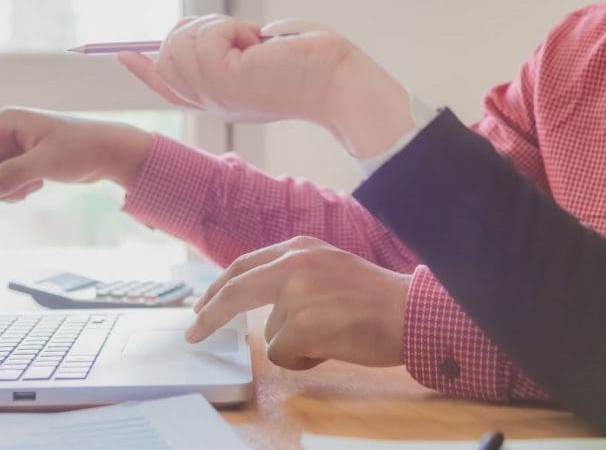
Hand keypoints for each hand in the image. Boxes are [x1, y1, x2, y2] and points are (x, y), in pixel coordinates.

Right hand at [0, 108, 153, 199]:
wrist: (107, 153)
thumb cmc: (82, 147)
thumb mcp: (48, 162)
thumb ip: (13, 176)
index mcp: (3, 122)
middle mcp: (0, 134)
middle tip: (22, 183)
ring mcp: (6, 150)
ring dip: (3, 190)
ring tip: (34, 183)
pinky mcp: (14, 164)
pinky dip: (12, 192)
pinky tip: (36, 185)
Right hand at [119, 15, 413, 156]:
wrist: (342, 83)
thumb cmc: (317, 63)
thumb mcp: (265, 51)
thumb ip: (232, 47)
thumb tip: (204, 30)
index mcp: (222, 99)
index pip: (170, 88)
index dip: (145, 70)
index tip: (123, 55)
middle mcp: (213, 103)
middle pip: (167, 55)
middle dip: (198, 26)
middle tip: (243, 34)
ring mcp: (214, 94)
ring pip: (179, 42)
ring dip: (217, 25)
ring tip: (253, 42)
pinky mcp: (223, 80)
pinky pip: (205, 35)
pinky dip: (231, 27)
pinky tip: (256, 44)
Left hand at [185, 236, 410, 369]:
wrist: (411, 312)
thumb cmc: (377, 298)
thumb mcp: (330, 267)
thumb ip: (295, 275)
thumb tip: (263, 299)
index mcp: (299, 247)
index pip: (245, 265)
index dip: (220, 286)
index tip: (203, 304)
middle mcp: (294, 263)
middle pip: (235, 288)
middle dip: (210, 312)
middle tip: (194, 332)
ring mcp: (297, 292)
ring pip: (270, 333)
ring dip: (293, 344)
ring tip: (332, 335)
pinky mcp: (303, 323)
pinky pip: (282, 353)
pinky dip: (303, 359)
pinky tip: (331, 347)